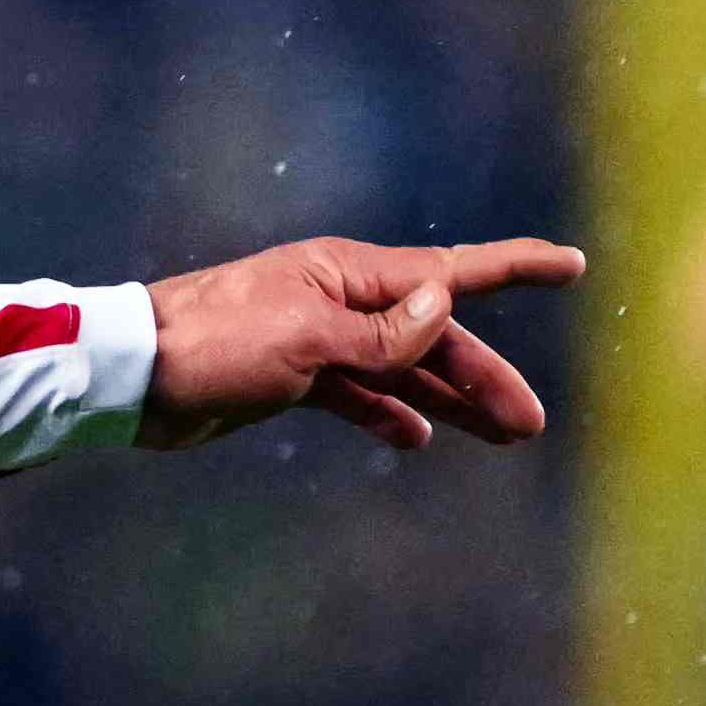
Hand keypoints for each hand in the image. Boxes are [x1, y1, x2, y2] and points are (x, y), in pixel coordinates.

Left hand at [142, 235, 582, 451]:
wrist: (134, 376)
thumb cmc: (214, 345)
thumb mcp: (304, 341)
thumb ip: (377, 336)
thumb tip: (443, 307)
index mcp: (350, 276)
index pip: (450, 272)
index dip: (514, 269)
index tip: (570, 266)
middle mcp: (341, 300)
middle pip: (432, 334)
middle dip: (484, 374)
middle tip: (529, 424)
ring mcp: (317, 339)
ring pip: (402, 368)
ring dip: (448, 399)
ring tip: (499, 436)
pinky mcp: (291, 378)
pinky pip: (357, 394)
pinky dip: (388, 413)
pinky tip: (417, 439)